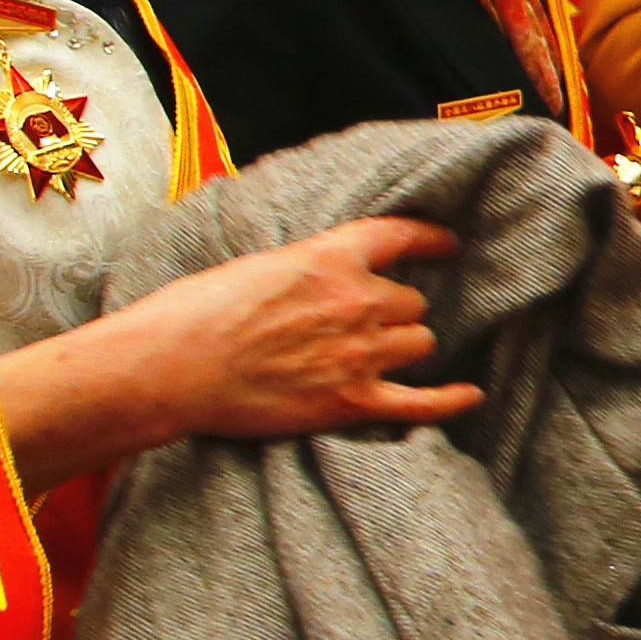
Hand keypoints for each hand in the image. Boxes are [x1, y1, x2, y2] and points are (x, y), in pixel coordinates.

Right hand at [0, 217, 483, 482]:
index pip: (399, 236)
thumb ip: (304, 268)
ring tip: (377, 356)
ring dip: (404, 348)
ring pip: (418, 343)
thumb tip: (321, 275)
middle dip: (395, 312)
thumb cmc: (194, 313)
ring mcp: (359, 353)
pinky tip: (469, 396)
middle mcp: (356, 300)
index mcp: (329, 257)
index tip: (447, 245)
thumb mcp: (257, 264)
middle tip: (365, 324)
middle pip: (411, 302)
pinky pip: (422, 402)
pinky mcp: (351, 401)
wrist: (171, 367)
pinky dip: (450, 400)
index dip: (430, 239)